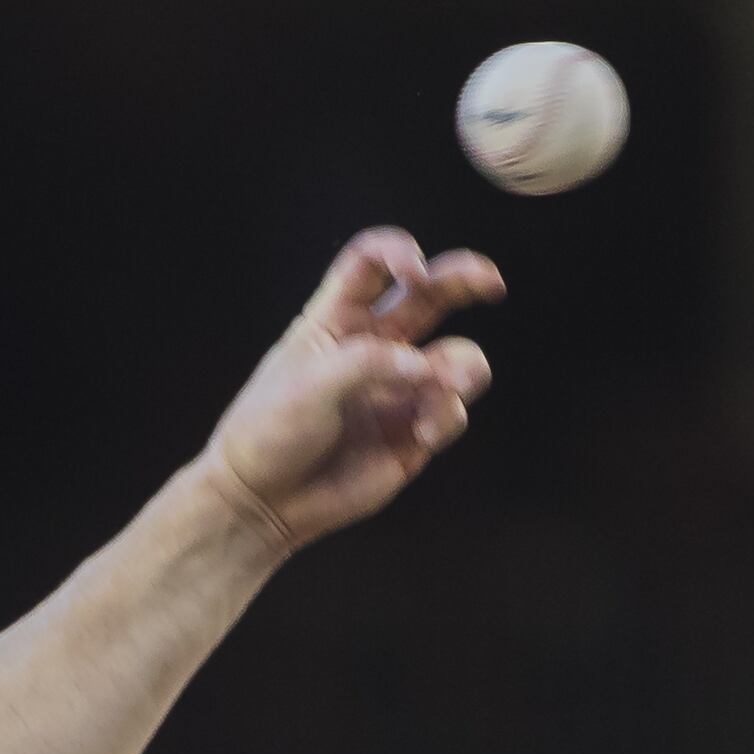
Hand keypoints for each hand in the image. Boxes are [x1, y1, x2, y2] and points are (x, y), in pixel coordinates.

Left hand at [202, 228, 501, 551]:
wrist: (262, 502)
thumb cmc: (268, 433)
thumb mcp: (308, 385)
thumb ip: (368, 364)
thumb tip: (425, 366)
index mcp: (335, 320)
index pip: (371, 264)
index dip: (398, 252)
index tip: (414, 268)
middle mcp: (373, 347)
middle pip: (430, 294)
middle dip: (465, 279)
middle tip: (491, 283)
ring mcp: (397, 389)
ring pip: (456, 357)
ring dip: (463, 365)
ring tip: (447, 385)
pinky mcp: (412, 432)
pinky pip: (452, 412)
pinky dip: (448, 416)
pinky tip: (422, 435)